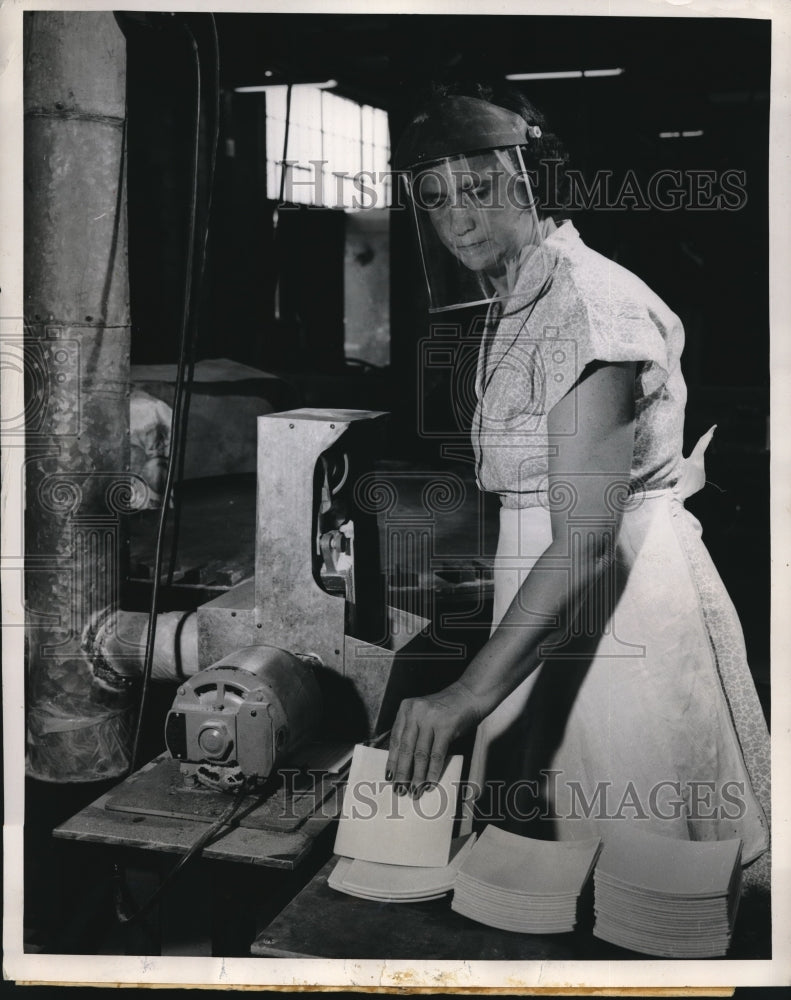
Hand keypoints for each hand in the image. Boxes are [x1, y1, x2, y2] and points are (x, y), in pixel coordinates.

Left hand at [385, 681, 480, 796]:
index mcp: (406, 709)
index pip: (396, 740)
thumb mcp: (423, 713)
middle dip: (402, 773)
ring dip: (417, 776)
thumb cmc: (446, 708)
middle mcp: (415, 712)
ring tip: (415, 791)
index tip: (390, 778)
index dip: (392, 761)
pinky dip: (433, 772)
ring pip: (420, 754)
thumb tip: (404, 763)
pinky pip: (437, 755)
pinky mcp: (446, 727)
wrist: (469, 694)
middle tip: (400, 790)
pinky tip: (430, 783)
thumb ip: (412, 730)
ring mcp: (430, 719)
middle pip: (406, 749)